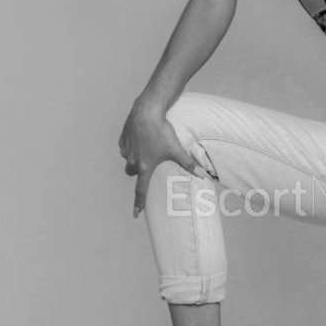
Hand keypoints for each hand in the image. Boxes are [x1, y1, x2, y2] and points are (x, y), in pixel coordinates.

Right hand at [118, 97, 207, 217]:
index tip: (136, 213)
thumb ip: (188, 164)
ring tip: (148, 145)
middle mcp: (132, 160)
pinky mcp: (122, 139)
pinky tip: (141, 136)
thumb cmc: (161, 132)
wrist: (146, 111)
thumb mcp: (176, 149)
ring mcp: (125, 150)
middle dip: (138, 171)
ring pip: (128, 159)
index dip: (139, 203)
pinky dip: (132, 145)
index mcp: (145, 167)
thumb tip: (202, 176)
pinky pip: (125, 147)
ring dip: (135, 157)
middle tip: (149, 162)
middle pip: (132, 173)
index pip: (141, 190)